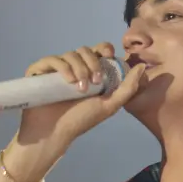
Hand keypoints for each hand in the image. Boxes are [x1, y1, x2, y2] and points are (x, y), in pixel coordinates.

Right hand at [19, 42, 145, 147]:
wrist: (55, 132)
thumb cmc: (81, 120)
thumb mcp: (110, 105)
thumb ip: (128, 88)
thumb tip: (141, 67)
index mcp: (90, 72)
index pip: (98, 50)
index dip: (104, 49)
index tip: (109, 56)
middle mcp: (74, 68)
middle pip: (85, 50)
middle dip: (93, 63)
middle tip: (95, 81)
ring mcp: (56, 69)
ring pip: (70, 54)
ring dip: (79, 68)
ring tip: (80, 88)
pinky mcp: (40, 72)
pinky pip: (51, 59)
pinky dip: (62, 67)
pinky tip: (69, 81)